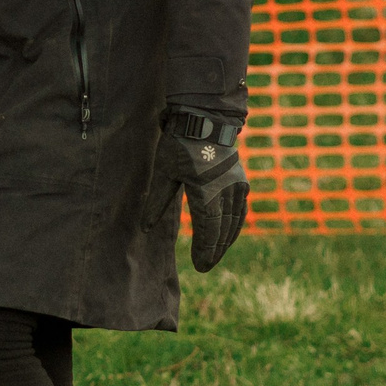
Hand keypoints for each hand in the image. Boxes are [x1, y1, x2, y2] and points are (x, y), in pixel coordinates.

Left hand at [153, 107, 248, 272]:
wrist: (205, 119)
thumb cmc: (180, 144)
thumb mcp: (164, 172)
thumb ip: (156, 202)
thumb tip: (145, 228)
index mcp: (206, 193)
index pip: (208, 230)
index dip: (205, 250)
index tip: (200, 265)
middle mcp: (226, 192)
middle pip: (223, 229)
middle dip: (215, 250)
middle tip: (206, 266)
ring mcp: (237, 186)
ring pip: (234, 221)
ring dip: (225, 240)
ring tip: (215, 254)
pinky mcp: (240, 181)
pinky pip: (240, 209)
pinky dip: (235, 224)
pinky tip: (229, 233)